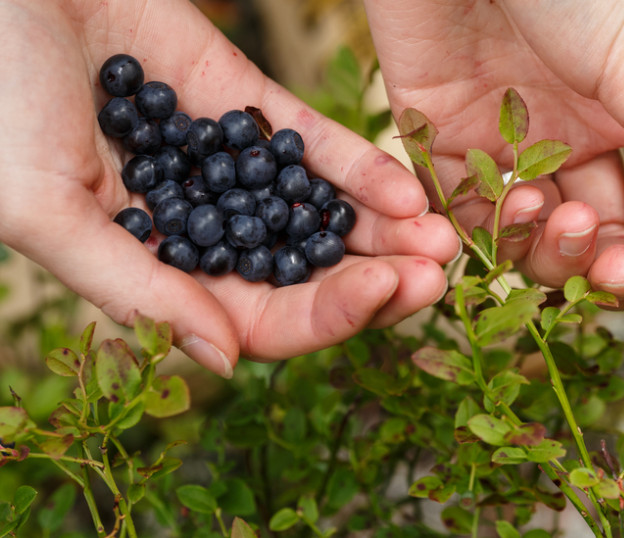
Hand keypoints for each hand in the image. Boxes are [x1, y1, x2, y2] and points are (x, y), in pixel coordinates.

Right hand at [0, 0, 458, 376]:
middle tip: (441, 274)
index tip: (384, 293)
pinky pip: (311, 143)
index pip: (258, 317)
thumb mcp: (42, 206)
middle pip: (306, 272)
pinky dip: (359, 167)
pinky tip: (407, 187)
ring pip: (319, 212)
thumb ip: (133, 287)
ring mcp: (227, 165)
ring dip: (384, 231)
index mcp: (154, 268)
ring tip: (444, 235)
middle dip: (375, 278)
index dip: (325, 316)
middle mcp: (202, 227)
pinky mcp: (242, 103)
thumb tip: (225, 361)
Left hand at [364, 0, 623, 320]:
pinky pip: (451, 209)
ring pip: (521, 235)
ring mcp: (499, 141)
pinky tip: (491, 221)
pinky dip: (466, 232)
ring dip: (542, 243)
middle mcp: (565, 139)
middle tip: (615, 268)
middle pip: (586, 238)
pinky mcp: (432, 134)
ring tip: (552, 208)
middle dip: (601, 263)